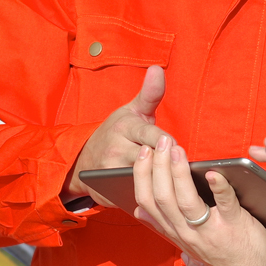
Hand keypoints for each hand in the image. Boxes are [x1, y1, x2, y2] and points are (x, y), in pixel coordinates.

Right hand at [64, 66, 170, 204]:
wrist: (82, 160)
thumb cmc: (115, 133)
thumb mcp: (130, 112)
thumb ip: (149, 94)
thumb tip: (157, 69)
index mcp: (124, 127)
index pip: (150, 135)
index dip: (167, 143)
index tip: (178, 149)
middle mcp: (116, 149)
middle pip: (149, 159)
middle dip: (166, 165)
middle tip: (183, 169)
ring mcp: (112, 171)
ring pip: (143, 180)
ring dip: (160, 183)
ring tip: (177, 184)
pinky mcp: (110, 190)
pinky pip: (135, 195)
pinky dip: (149, 196)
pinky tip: (164, 197)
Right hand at [130, 138, 265, 265]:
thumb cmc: (225, 255)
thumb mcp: (189, 244)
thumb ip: (165, 226)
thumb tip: (140, 210)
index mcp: (176, 233)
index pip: (147, 202)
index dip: (142, 175)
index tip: (144, 152)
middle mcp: (188, 234)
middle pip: (162, 198)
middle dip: (157, 166)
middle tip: (162, 142)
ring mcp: (210, 232)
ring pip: (185, 201)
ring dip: (178, 172)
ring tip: (177, 150)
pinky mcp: (234, 227)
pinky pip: (224, 204)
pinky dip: (219, 187)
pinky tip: (213, 172)